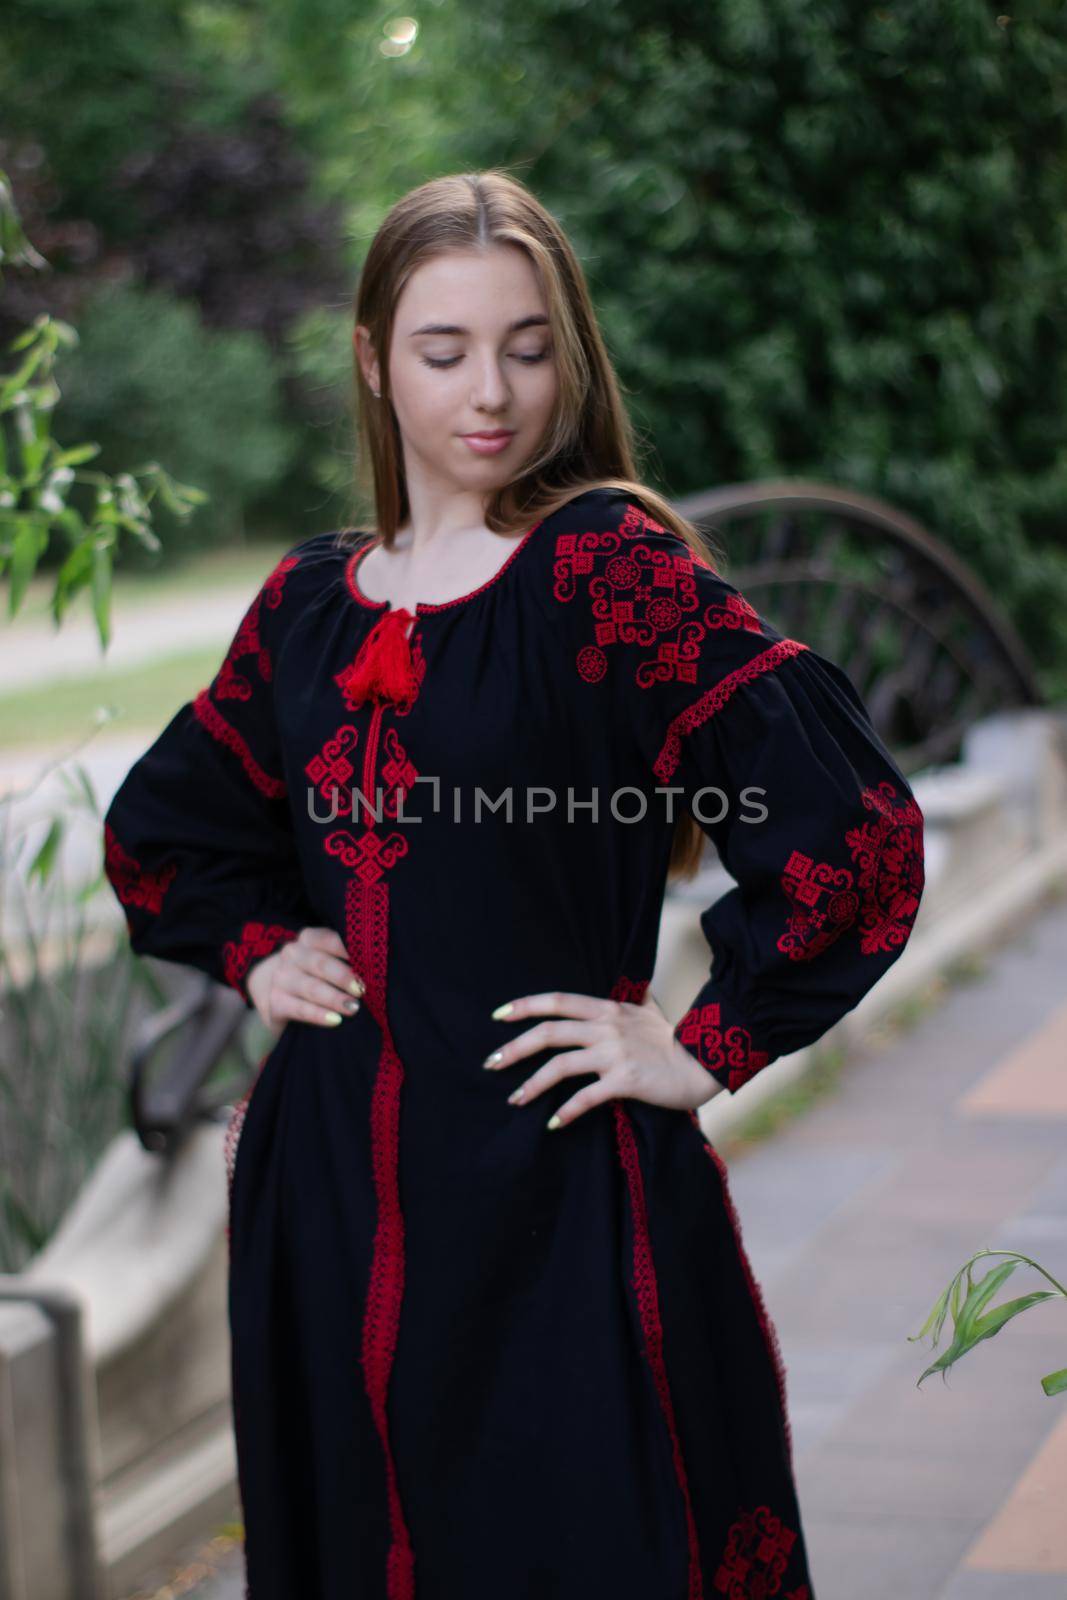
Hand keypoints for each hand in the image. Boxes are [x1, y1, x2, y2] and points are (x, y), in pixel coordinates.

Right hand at [245, 926, 364, 1034]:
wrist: (274, 990)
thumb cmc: (313, 971)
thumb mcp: (325, 958)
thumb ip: (346, 957)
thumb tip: (379, 966)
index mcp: (308, 939)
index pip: (330, 939)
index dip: (350, 949)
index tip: (372, 961)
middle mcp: (292, 954)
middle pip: (320, 964)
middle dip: (343, 977)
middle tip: (363, 989)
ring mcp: (282, 978)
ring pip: (311, 988)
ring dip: (334, 998)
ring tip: (353, 1008)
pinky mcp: (276, 1002)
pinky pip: (300, 1009)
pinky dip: (318, 1015)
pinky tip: (335, 1020)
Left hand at [483, 987, 726, 1128]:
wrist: (703, 1064)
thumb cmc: (674, 1039)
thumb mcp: (647, 1011)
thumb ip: (628, 1001)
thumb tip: (624, 987)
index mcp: (608, 1009)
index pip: (558, 1001)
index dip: (525, 1006)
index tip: (499, 1015)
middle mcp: (606, 1028)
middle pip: (549, 1033)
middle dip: (515, 1048)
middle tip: (491, 1063)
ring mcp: (614, 1054)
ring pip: (560, 1066)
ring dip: (533, 1084)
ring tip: (514, 1099)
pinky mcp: (625, 1080)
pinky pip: (586, 1097)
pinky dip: (566, 1111)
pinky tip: (553, 1123)